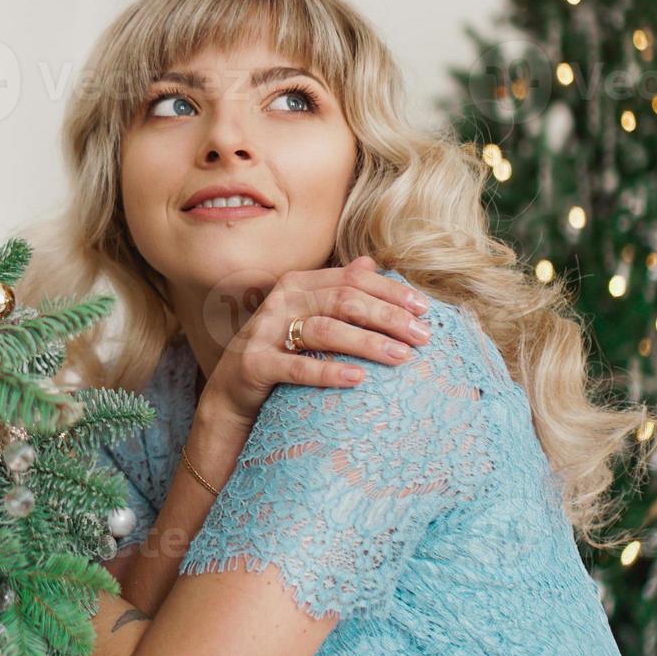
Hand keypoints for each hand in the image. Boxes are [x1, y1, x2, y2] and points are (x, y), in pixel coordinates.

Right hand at [197, 256, 432, 430]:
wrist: (232, 392)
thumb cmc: (279, 352)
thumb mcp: (307, 317)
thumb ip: (336, 290)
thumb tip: (371, 262)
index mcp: (298, 284)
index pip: (352, 280)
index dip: (390, 292)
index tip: (424, 309)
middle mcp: (281, 301)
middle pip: (343, 300)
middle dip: (388, 317)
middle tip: (422, 336)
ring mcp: (265, 331)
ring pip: (325, 329)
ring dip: (368, 342)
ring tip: (401, 357)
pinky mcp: (255, 364)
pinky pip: (297, 366)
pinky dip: (329, 371)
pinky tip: (359, 378)